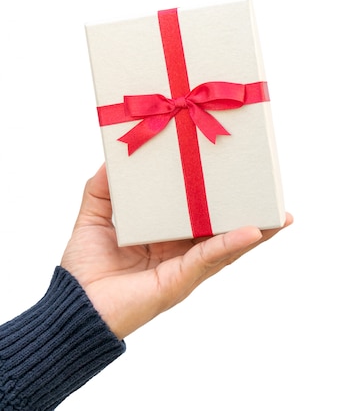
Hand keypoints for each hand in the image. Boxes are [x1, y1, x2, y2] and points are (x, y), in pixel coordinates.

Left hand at [61, 164, 292, 338]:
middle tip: (270, 194)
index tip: (231, 173)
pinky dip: (230, 245)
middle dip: (248, 214)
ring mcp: (183, 267)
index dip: (215, 196)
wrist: (74, 305)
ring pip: (226, 246)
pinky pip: (208, 259)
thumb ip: (102, 188)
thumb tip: (113, 157)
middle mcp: (179, 252)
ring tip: (281, 216)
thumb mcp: (94, 217)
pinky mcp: (179, 281)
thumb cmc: (84, 267)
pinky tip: (251, 231)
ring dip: (255, 231)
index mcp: (164, 236)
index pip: (197, 214)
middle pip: (221, 230)